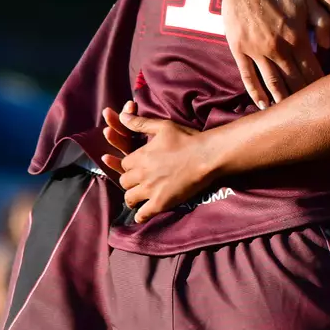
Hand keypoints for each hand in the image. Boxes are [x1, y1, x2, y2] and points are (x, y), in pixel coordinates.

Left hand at [100, 111, 220, 222]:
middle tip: (141, 182)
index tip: (139, 167)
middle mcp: (141, 173)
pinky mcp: (161, 202)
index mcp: (140, 156)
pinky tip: (143, 213)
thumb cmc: (187, 139)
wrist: (207, 156)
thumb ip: (140, 123)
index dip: (131, 166)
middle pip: (124, 181)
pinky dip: (140, 215)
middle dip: (131, 182)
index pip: (123, 164)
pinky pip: (142, 214)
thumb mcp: (163, 126)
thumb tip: (121, 115)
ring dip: (134, 197)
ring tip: (142, 197)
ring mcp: (150, 189)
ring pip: (129, 198)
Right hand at [222, 0, 328, 107]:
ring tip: (289, 113)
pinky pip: (248, 76)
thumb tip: (329, 47)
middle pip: (294, 81)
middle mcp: (277, 48)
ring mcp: (256, 50)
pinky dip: (256, 93)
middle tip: (312, 111)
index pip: (312, 70)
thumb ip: (323, 23)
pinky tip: (263, 105)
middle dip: (304, 97)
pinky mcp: (239, 49)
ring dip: (282, 100)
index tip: (326, 96)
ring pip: (272, 83)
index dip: (320, 85)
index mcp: (297, 38)